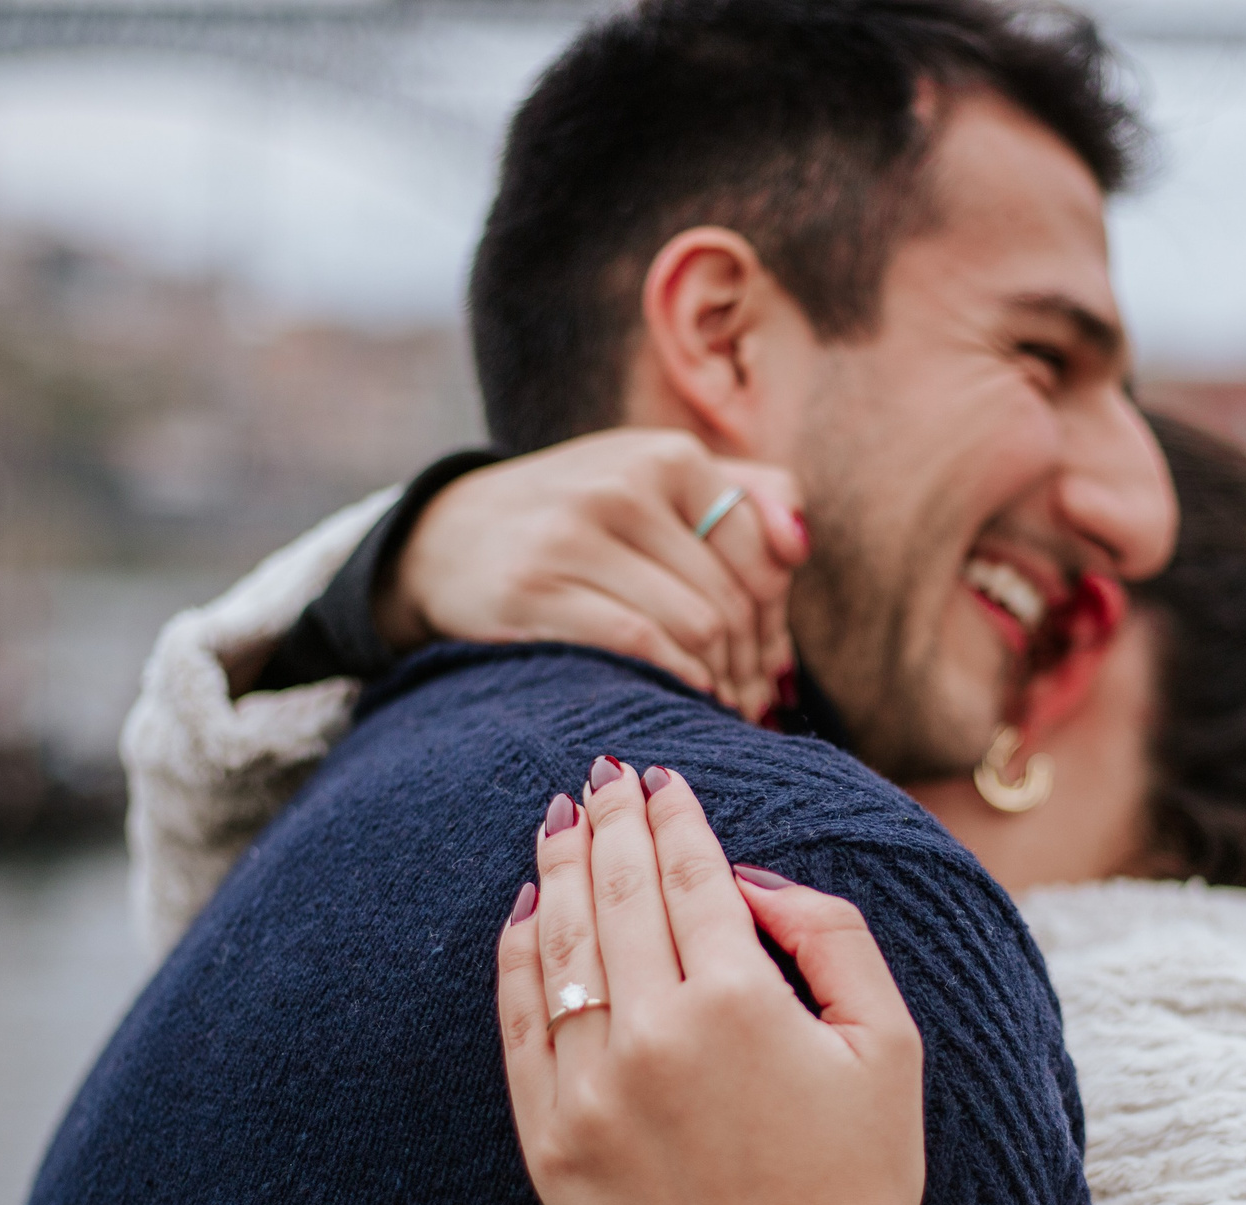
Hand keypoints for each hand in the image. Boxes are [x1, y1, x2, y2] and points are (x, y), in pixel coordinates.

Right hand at [381, 431, 809, 720]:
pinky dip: (679, 682)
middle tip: (752, 703)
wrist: (445, 537)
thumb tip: (799, 545)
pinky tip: (685, 699)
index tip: (771, 662)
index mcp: (665, 455)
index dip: (778, 619)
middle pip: (731, 597)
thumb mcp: (653, 482)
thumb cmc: (575, 519)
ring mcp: (574, 534)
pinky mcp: (536, 587)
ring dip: (722, 682)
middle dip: (753, 663)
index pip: (762, 550)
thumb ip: (743, 493)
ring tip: (722, 708)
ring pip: (695, 625)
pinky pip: (641, 645)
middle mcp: (622, 484)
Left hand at [495, 756, 925, 1204]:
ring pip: (557, 948)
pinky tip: (526, 914)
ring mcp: (589, 1095)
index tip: (661, 776)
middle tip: (603, 775)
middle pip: (612, 893)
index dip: (671, 815)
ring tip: (561, 823)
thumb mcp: (888, 1040)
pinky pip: (520, 1029)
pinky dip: (518, 961)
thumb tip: (745, 877)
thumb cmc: (865, 1177)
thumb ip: (829, 933)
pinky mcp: (552, 1148)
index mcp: (738, 1001)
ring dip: (557, 872)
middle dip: (608, 821)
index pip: (687, 873)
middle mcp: (650, 1037)